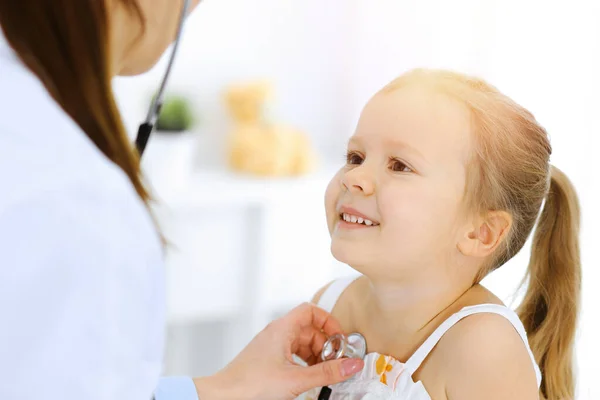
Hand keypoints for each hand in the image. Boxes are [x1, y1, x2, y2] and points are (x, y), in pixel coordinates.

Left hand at [193, 302, 363, 399]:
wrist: (223, 398)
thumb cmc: (250, 385)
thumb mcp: (296, 379)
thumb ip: (327, 372)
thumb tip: (352, 365)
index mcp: (282, 329)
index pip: (310, 311)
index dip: (328, 321)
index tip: (340, 339)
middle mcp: (276, 334)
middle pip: (309, 330)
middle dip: (325, 345)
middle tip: (335, 363)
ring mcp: (271, 347)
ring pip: (301, 344)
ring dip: (316, 357)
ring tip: (323, 374)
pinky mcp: (267, 361)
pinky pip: (292, 356)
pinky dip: (304, 364)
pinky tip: (308, 379)